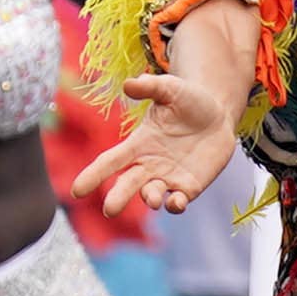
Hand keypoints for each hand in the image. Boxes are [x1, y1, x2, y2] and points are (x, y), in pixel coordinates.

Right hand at [74, 64, 240, 216]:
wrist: (219, 115)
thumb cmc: (189, 100)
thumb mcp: (170, 89)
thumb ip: (150, 87)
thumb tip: (128, 85)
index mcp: (138, 144)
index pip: (110, 161)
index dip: (93, 175)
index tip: (77, 191)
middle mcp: (149, 165)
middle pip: (127, 184)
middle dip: (117, 198)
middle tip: (109, 210)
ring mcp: (168, 178)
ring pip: (151, 195)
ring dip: (149, 198)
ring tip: (151, 198)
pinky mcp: (189, 188)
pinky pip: (177, 202)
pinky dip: (174, 205)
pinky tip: (176, 201)